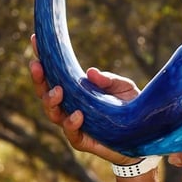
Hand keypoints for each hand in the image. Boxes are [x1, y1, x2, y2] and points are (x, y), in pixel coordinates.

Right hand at [28, 34, 142, 164]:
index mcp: (75, 90)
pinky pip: (72, 134)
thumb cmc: (131, 106)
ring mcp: (75, 125)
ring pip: (53, 114)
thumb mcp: (123, 87)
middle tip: (37, 66)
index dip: (43, 58)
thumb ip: (108, 80)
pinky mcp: (84, 141)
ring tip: (58, 91)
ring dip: (51, 101)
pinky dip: (72, 124)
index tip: (36, 40)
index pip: (54, 74)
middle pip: (45, 93)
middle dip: (39, 80)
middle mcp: (70, 106)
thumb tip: (90, 72)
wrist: (145, 134)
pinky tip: (77, 114)